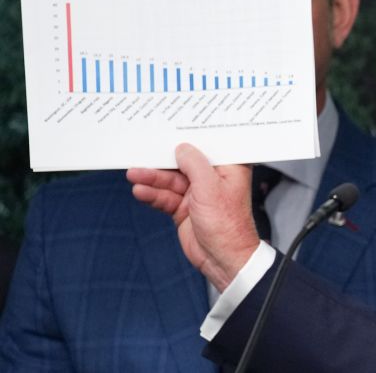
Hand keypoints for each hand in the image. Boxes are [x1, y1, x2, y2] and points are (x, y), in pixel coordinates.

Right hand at [127, 143, 258, 290]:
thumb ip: (194, 164)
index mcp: (229, 167)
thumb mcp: (210, 187)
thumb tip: (182, 148)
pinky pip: (165, 197)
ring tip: (134, 174)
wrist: (223, 259)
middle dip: (162, 160)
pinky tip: (140, 191)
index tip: (169, 127)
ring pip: (170, 181)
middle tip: (142, 152)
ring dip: (152, 178)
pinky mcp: (185, 208)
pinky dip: (152, 194)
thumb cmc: (228, 225)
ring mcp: (198, 193)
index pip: (207, 146)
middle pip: (183, 163)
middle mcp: (213, 178)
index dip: (189, 137)